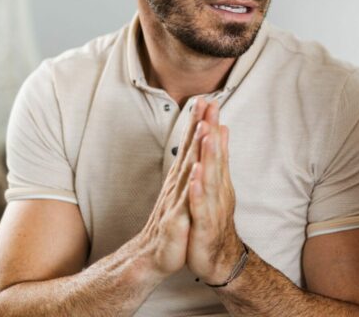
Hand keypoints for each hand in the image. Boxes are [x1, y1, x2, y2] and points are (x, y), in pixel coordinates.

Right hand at [134, 97, 206, 279]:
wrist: (152, 258)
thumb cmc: (171, 226)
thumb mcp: (184, 197)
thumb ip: (190, 173)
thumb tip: (196, 153)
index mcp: (181, 181)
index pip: (190, 147)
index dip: (197, 123)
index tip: (206, 99)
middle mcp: (176, 186)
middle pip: (188, 151)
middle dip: (197, 126)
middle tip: (205, 101)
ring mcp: (175, 202)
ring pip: (186, 172)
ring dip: (194, 149)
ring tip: (203, 127)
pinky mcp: (175, 222)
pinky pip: (184, 203)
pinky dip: (190, 187)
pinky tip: (196, 171)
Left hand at [186, 100, 244, 285]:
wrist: (221, 260)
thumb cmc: (215, 222)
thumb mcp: (217, 188)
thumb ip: (220, 160)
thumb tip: (222, 131)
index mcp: (217, 180)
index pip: (214, 148)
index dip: (210, 124)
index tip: (209, 99)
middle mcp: (218, 190)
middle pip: (215, 157)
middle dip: (211, 131)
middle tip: (211, 106)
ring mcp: (212, 207)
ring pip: (210, 178)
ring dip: (209, 155)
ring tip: (206, 133)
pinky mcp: (204, 226)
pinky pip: (201, 207)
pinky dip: (198, 191)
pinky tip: (195, 176)